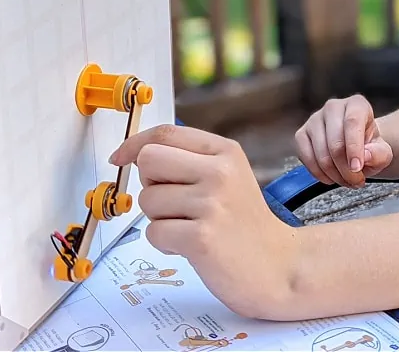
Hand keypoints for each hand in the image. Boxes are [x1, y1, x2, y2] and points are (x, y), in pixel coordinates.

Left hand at [108, 124, 297, 318]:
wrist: (279, 266)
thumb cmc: (244, 223)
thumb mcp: (228, 176)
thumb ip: (190, 159)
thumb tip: (136, 153)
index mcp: (225, 151)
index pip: (165, 133)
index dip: (134, 143)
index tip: (119, 157)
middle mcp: (219, 172)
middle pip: (148, 160)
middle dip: (150, 184)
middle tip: (174, 203)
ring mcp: (211, 204)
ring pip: (148, 200)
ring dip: (160, 219)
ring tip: (190, 227)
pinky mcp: (201, 238)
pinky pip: (154, 232)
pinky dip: (165, 243)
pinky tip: (191, 246)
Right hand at [294, 95, 392, 188]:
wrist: (356, 147)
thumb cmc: (369, 146)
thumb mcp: (383, 151)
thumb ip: (379, 154)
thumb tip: (366, 156)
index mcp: (356, 104)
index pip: (352, 123)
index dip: (354, 148)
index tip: (357, 168)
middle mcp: (333, 107)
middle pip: (335, 142)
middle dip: (346, 169)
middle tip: (356, 181)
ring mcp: (314, 119)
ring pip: (320, 153)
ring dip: (334, 174)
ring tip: (347, 181)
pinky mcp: (301, 134)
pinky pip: (306, 157)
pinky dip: (319, 173)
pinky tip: (331, 177)